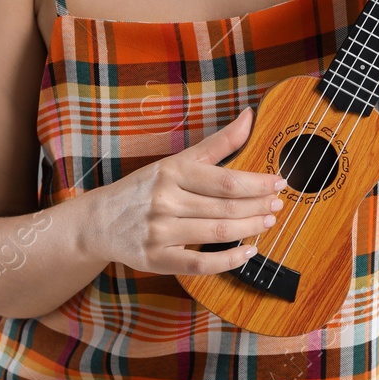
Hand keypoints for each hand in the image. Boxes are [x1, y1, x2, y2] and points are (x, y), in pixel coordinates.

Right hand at [87, 107, 284, 275]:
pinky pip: (200, 264)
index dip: (257, 183)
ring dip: (249, 230)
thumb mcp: (175, 161)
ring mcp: (160, 232)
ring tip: (267, 223)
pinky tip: (249, 253)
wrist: (99, 221)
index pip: (224, 179)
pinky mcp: (157, 259)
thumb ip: (217, 143)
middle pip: (225, 207)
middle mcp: (165, 200)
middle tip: (278, 204)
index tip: (279, 183)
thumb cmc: (143, 188)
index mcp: (171, 172)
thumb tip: (250, 115)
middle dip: (257, 206)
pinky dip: (229, 261)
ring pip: (216, 234)